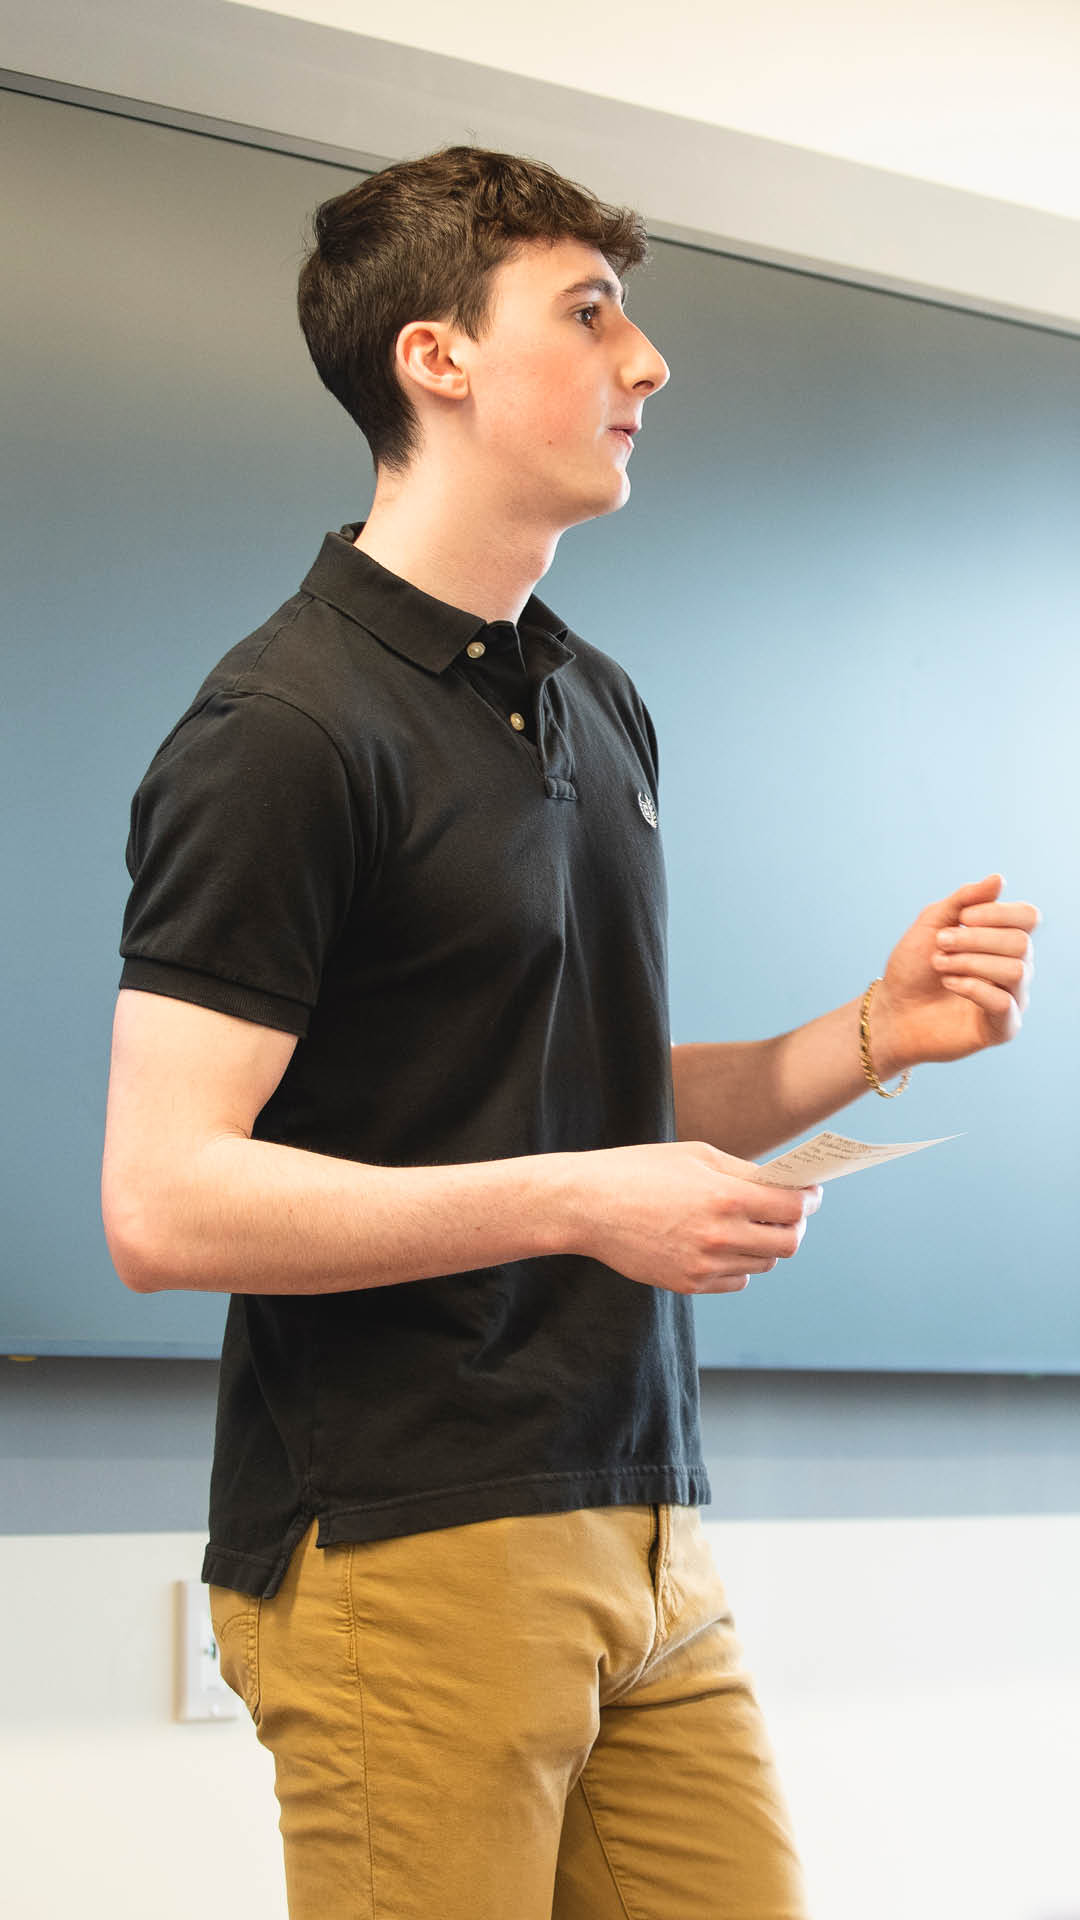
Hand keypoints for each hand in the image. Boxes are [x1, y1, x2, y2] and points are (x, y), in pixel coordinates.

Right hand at [563, 1140, 821, 1295]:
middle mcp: (720, 1236)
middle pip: (787, 1242)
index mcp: (726, 1197)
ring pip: (764, 1262)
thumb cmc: (640, 1170)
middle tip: (787, 1212)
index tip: (811, 1193)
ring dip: (767, 1243)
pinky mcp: (688, 1284)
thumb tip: (782, 1185)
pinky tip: (725, 1244)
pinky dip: (741, 1263)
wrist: (586, 1205)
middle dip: (794, 1225)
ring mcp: (705, 1265)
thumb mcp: (696, 1156)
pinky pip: (737, 1279)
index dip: (810, 1199)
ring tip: (753, 1225)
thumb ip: (744, 1172)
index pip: (793, 1207)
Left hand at [872, 873, 1039, 1070]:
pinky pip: (1005, 1003)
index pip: (1028, 916)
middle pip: (1021, 942)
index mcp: (1002, 939)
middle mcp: (1014, 967)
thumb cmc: (912, 966)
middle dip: (976, 938)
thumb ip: (964, 900)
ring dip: (971, 962)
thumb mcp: (932, 923)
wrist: (891, 1010)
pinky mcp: (1002, 1027)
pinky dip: (973, 988)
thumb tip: (998, 879)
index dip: (999, 912)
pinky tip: (948, 984)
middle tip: (941, 942)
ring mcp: (1011, 998)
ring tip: (939, 964)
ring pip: (1016, 970)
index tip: (963, 916)